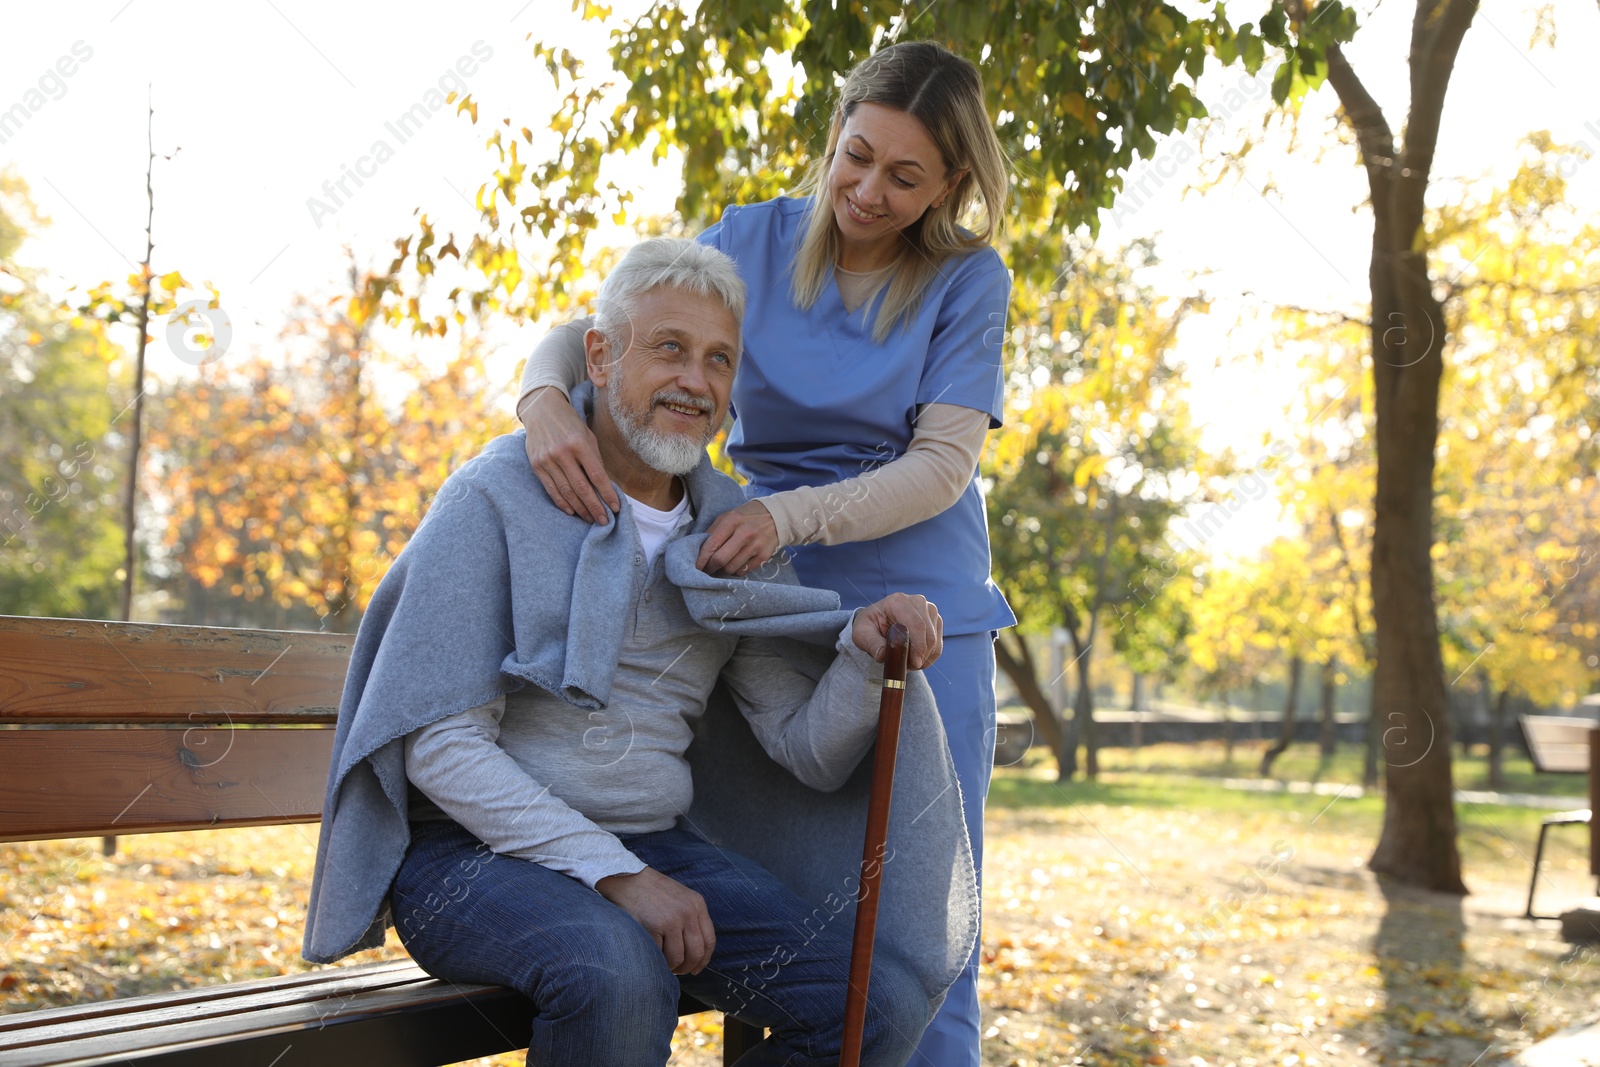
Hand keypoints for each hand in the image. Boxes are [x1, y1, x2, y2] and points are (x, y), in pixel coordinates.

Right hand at [519, 386, 620, 524]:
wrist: (541, 410)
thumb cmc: (570, 423)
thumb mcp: (587, 436)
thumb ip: (595, 459)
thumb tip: (605, 486)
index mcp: (579, 443)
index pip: (597, 475)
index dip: (607, 494)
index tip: (616, 508)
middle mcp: (562, 453)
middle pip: (582, 488)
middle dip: (595, 507)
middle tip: (604, 521)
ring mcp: (547, 460)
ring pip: (566, 492)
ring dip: (580, 509)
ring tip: (591, 519)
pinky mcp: (536, 465)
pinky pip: (551, 489)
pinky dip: (562, 503)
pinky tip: (572, 511)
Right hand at [595, 867, 715, 974]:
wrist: (626, 878)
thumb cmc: (651, 891)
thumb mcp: (680, 898)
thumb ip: (691, 918)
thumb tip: (696, 953)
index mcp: (697, 904)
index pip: (709, 940)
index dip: (704, 960)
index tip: (696, 968)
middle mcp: (687, 912)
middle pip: (696, 953)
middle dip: (687, 967)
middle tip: (677, 971)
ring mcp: (671, 919)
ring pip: (678, 958)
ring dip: (670, 966)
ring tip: (663, 964)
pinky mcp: (653, 926)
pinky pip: (659, 954)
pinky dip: (656, 959)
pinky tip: (652, 955)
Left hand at [697, 500, 779, 575]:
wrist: (777, 516)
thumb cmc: (747, 517)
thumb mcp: (728, 516)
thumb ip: (713, 531)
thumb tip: (698, 550)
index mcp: (732, 521)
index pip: (712, 545)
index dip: (701, 559)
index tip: (696, 566)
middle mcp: (745, 533)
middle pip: (720, 559)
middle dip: (710, 567)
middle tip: (707, 569)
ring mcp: (756, 546)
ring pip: (731, 568)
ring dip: (723, 569)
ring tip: (723, 564)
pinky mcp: (764, 556)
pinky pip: (743, 571)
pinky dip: (736, 570)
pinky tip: (736, 563)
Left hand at [852, 593, 942, 670]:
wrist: (877, 623)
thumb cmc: (869, 627)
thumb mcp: (862, 635)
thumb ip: (872, 644)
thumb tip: (884, 655)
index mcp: (898, 601)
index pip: (917, 625)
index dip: (918, 647)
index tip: (914, 664)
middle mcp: (917, 602)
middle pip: (929, 634)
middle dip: (921, 655)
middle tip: (909, 668)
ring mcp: (929, 610)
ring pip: (935, 640)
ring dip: (924, 658)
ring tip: (908, 664)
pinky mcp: (935, 620)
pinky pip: (938, 644)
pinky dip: (929, 656)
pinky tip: (916, 661)